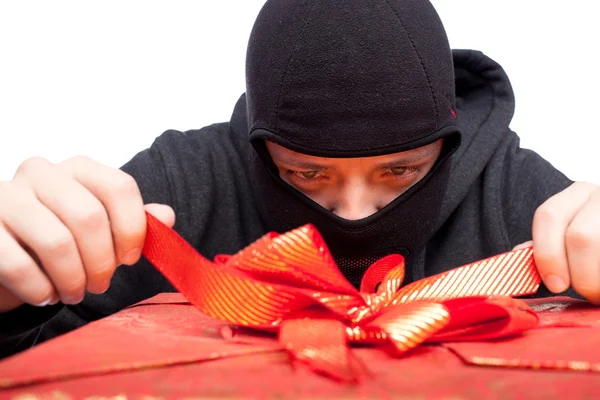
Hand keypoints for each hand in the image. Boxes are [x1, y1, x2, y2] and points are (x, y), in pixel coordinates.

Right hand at [0, 156, 174, 312]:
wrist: (8, 250)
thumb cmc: (64, 236)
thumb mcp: (103, 228)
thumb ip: (135, 221)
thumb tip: (166, 216)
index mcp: (79, 168)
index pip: (119, 187)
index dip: (132, 228)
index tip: (132, 258)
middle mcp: (42, 172)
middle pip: (89, 217)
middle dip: (103, 262)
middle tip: (101, 284)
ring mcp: (7, 196)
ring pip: (57, 242)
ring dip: (73, 280)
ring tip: (75, 293)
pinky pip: (19, 264)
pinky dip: (41, 289)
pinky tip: (47, 294)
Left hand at [514, 182, 599, 303]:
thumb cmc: (596, 240)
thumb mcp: (571, 231)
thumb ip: (548, 244)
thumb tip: (516, 256)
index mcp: (579, 194)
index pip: (548, 216)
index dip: (547, 254)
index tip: (555, 284)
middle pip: (581, 237)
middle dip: (581, 276)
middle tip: (588, 293)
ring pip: (599, 245)